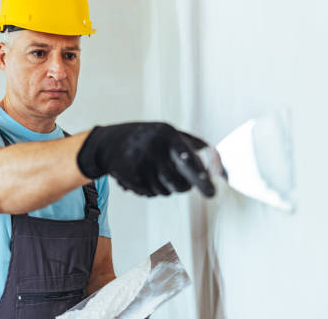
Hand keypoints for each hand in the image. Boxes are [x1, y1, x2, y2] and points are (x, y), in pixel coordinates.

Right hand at [77, 122, 215, 196]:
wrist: (107, 143)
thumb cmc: (146, 138)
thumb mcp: (167, 133)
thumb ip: (191, 145)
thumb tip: (220, 166)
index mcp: (167, 134)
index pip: (189, 157)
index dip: (201, 175)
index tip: (212, 192)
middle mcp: (154, 148)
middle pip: (179, 183)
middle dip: (184, 187)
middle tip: (184, 186)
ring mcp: (141, 163)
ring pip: (166, 191)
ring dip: (165, 188)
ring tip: (155, 172)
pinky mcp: (131, 176)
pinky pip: (150, 193)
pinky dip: (149, 190)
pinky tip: (141, 177)